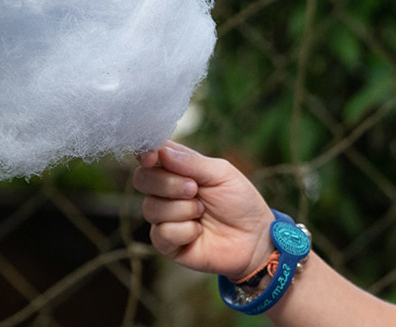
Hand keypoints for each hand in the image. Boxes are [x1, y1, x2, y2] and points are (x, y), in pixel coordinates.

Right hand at [133, 142, 275, 279]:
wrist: (253, 238)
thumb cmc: (240, 201)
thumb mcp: (221, 173)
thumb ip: (191, 162)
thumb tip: (161, 152)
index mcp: (179, 168)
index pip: (151, 156)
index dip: (146, 154)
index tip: (153, 157)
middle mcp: (166, 191)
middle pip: (142, 179)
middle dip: (167, 183)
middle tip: (194, 189)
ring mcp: (165, 217)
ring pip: (151, 208)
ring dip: (182, 209)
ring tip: (202, 212)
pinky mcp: (167, 243)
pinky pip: (161, 233)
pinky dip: (184, 231)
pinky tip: (199, 232)